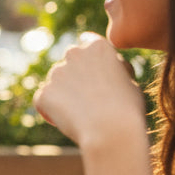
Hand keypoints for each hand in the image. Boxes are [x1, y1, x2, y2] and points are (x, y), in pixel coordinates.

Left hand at [33, 34, 144, 149]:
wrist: (111, 131)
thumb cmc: (128, 109)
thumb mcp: (131, 81)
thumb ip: (114, 68)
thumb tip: (110, 65)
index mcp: (97, 47)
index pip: (88, 43)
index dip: (91, 58)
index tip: (93, 70)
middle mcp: (73, 54)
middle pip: (70, 62)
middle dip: (75, 75)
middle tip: (88, 97)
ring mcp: (56, 73)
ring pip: (56, 81)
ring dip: (63, 93)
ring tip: (81, 113)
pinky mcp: (43, 92)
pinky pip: (44, 100)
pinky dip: (50, 109)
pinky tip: (65, 121)